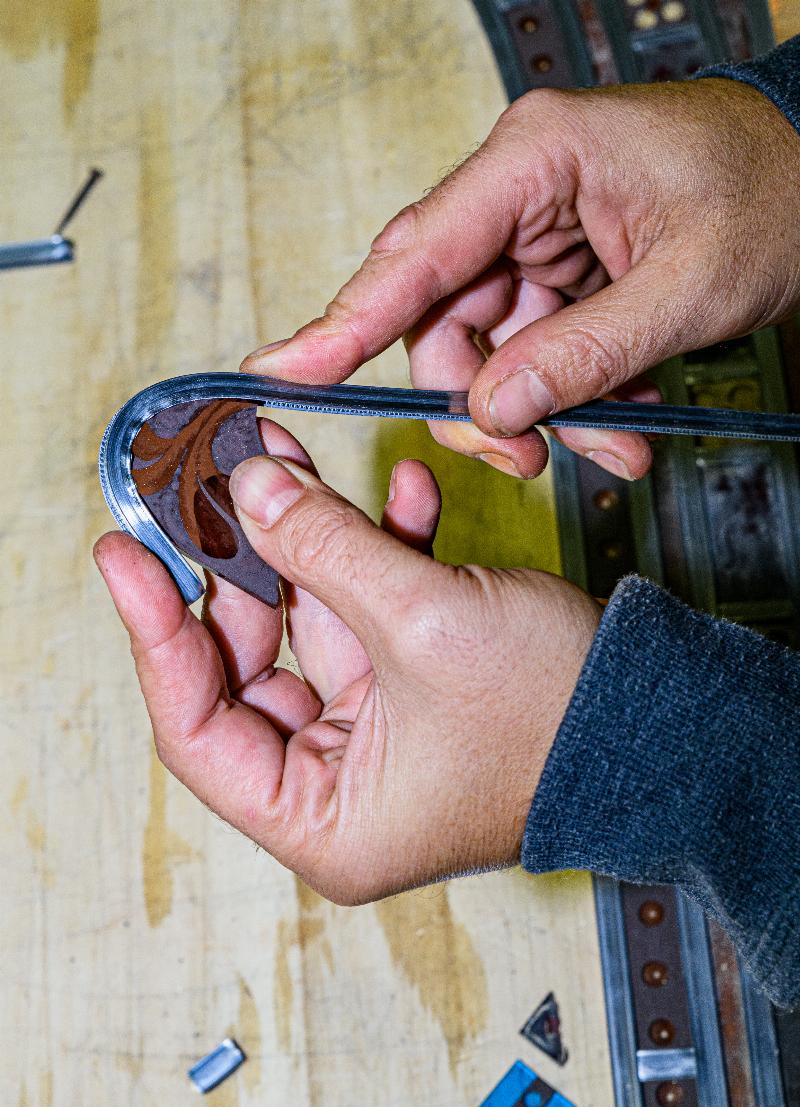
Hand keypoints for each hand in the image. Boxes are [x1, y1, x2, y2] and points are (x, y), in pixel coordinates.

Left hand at [94, 422, 599, 903]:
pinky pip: (370, 615)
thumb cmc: (564, 718)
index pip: (197, 729)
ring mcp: (376, 734)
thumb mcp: (425, 621)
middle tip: (219, 485)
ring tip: (290, 463)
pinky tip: (399, 498)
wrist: (666, 720)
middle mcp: (340, 785)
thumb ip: (323, 547)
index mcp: (324, 819)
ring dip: (309, 540)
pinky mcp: (414, 689)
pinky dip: (378, 554)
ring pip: (309, 623)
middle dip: (242, 563)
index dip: (155, 637)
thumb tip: (249, 490)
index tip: (125, 558)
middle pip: (249, 663)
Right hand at [241, 78, 799, 481]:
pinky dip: (568, 396)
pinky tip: (620, 416)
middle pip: (442, 318)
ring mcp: (534, 236)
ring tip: (613, 442)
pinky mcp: (557, 272)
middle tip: (527, 458)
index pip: (414, 253)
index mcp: (532, 161)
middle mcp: (517, 195)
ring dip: (540, 411)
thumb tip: (493, 412)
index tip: (280, 369)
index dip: (343, 321)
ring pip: (488, 349)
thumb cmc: (772, 193)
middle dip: (483, 401)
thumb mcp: (686, 286)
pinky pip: (533, 351)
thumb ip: (582, 355)